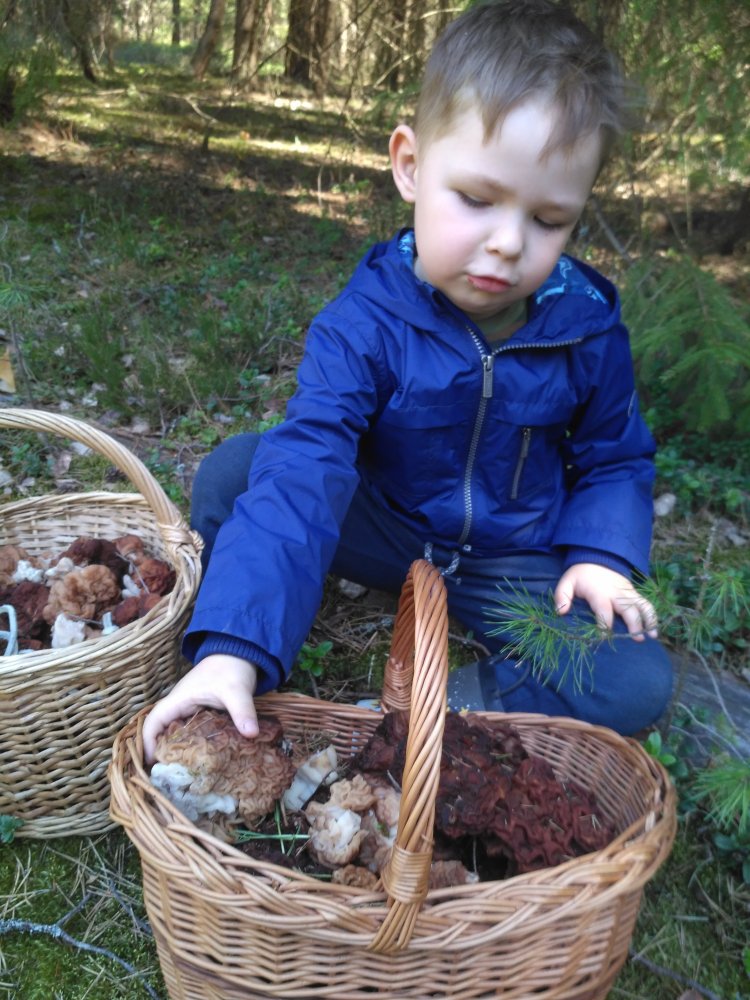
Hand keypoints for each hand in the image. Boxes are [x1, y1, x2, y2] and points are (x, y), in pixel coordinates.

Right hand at [142, 655, 258, 764]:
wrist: (240, 653)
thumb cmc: (231, 668)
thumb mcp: (236, 690)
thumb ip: (242, 711)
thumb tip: (252, 734)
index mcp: (178, 700)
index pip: (153, 722)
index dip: (147, 742)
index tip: (151, 764)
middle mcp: (180, 706)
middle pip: (161, 731)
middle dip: (160, 753)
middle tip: (167, 777)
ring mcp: (190, 709)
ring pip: (175, 733)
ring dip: (175, 751)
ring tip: (180, 775)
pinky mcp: (202, 712)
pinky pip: (189, 732)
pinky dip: (190, 746)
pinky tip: (199, 761)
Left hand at [554, 563, 657, 640]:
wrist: (596, 557)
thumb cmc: (580, 575)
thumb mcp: (566, 581)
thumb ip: (562, 596)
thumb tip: (560, 612)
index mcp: (599, 592)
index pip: (604, 609)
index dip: (605, 623)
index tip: (604, 636)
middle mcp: (616, 592)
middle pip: (628, 608)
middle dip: (634, 624)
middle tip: (637, 639)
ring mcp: (627, 592)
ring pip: (642, 605)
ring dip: (649, 619)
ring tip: (653, 635)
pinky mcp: (633, 592)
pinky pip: (646, 603)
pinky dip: (652, 615)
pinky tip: (655, 628)